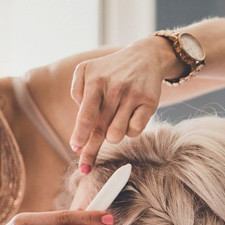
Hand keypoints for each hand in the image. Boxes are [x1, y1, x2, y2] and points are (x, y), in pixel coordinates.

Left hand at [69, 37, 171, 172]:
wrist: (145, 57)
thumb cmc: (111, 70)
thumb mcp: (87, 70)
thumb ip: (77, 91)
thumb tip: (80, 120)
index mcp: (95, 81)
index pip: (86, 115)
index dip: (81, 135)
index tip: (75, 149)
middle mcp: (115, 88)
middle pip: (100, 130)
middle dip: (91, 150)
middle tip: (85, 167)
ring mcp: (133, 95)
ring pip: (118, 134)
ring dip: (112, 135)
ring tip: (114, 124)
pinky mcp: (149, 102)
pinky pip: (135, 130)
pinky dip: (130, 130)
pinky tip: (129, 118)